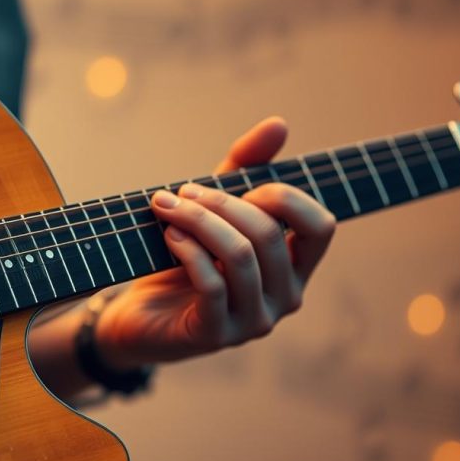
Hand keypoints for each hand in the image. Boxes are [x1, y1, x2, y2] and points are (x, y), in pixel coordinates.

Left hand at [95, 118, 335, 369]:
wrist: (138, 315)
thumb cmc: (183, 257)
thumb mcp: (214, 208)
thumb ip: (245, 168)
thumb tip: (279, 124)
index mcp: (295, 266)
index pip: (320, 227)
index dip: (287, 198)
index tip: (246, 185)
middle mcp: (286, 296)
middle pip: (268, 234)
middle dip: (222, 203)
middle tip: (182, 192)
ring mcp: (255, 321)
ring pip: (240, 257)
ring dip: (198, 222)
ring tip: (167, 207)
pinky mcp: (218, 336)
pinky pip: (212, 284)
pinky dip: (188, 251)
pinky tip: (168, 236)